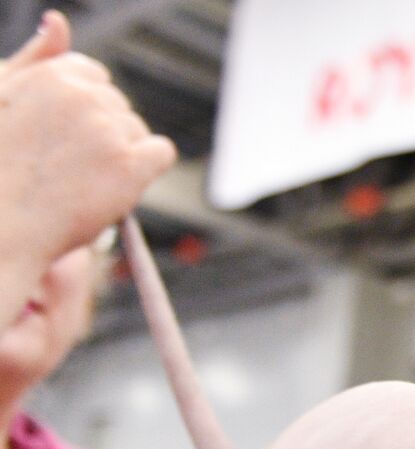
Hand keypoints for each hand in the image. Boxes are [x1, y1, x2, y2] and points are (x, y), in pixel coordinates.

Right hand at [0, 12, 175, 262]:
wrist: (3, 224)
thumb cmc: (0, 165)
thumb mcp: (3, 98)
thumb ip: (35, 59)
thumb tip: (59, 21)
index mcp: (53, 75)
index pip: (94, 77)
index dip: (81, 111)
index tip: (61, 137)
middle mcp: (84, 96)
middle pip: (118, 106)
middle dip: (101, 132)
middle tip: (66, 164)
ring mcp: (109, 130)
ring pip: (137, 131)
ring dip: (121, 153)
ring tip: (82, 179)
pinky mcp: (131, 166)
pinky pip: (161, 152)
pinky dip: (146, 168)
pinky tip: (117, 183)